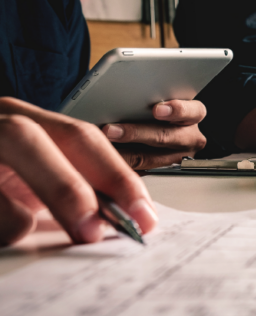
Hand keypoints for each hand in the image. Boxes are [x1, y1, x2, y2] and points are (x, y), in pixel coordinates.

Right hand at [0, 97, 156, 244]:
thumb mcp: (31, 172)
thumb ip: (68, 186)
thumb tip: (120, 219)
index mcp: (23, 119)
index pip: (79, 137)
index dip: (114, 174)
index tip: (143, 215)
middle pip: (27, 139)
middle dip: (65, 187)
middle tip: (92, 231)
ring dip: (9, 211)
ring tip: (20, 234)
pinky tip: (0, 233)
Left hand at [102, 100, 206, 169]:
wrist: (152, 124)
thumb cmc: (153, 106)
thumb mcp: (159, 96)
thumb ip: (148, 96)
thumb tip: (123, 92)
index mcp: (194, 114)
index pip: (193, 111)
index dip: (176, 110)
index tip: (156, 109)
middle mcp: (190, 137)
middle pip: (166, 137)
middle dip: (137, 133)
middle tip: (111, 129)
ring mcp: (176, 156)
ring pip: (151, 158)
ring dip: (123, 151)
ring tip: (102, 144)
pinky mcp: (159, 170)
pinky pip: (139, 170)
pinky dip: (120, 163)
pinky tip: (104, 157)